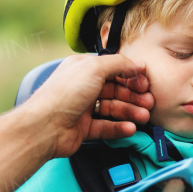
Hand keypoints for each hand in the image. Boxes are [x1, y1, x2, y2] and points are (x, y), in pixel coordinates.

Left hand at [26, 54, 153, 158]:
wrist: (44, 126)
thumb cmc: (64, 94)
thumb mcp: (95, 69)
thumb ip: (119, 63)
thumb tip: (137, 63)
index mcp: (84, 69)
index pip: (113, 69)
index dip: (130, 75)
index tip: (145, 82)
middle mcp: (83, 87)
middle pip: (115, 90)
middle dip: (134, 96)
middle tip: (148, 102)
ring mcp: (83, 108)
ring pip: (113, 108)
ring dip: (130, 112)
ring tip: (143, 117)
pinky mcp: (83, 128)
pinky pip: (106, 127)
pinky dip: (119, 127)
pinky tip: (130, 128)